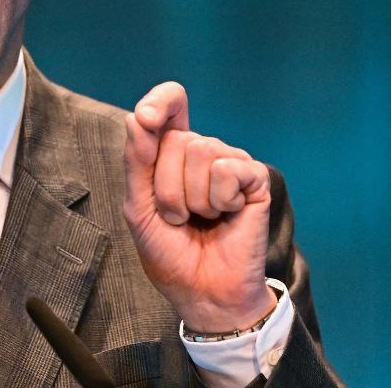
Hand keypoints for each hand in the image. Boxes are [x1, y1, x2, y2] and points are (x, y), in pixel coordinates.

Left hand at [122, 81, 275, 332]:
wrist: (202, 289)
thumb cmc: (169, 250)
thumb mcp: (139, 206)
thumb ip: (137, 161)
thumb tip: (140, 116)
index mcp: (171, 152)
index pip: (170, 106)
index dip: (162, 100)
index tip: (149, 115)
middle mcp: (202, 150)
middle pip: (175, 138)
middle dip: (166, 185)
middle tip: (177, 216)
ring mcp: (229, 161)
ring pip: (200, 151)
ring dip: (190, 197)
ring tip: (199, 218)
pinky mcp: (253, 178)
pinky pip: (226, 169)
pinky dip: (219, 200)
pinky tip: (227, 215)